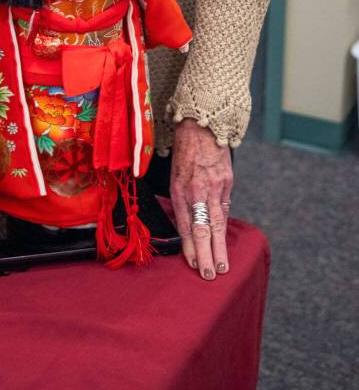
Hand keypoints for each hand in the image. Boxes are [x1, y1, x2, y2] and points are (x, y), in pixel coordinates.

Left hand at [170, 118, 232, 280]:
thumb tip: (184, 224)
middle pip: (202, 229)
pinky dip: (225, 226)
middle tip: (208, 275)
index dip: (189, 247)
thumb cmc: (184, 151)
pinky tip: (224, 241)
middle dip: (206, 255)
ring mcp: (214, 187)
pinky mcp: (227, 182)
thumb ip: (180, 199)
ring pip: (218, 223)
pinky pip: (225, 208)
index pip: (184, 226)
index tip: (193, 264)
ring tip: (222, 267)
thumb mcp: (174, 174)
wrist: (202, 125)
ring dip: (220, 248)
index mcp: (180, 189)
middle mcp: (197, 190)